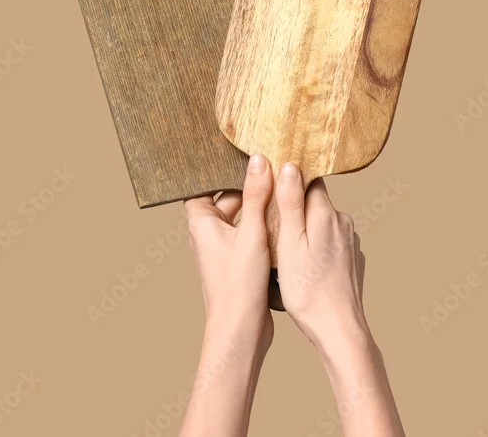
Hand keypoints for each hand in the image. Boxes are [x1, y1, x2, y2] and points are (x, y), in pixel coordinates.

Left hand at [184, 154, 274, 354]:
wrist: (240, 331)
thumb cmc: (238, 286)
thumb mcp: (251, 233)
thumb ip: (256, 196)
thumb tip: (259, 161)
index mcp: (201, 223)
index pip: (202, 184)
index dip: (218, 169)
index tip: (240, 154)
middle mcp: (208, 234)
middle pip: (226, 198)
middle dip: (248, 185)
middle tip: (273, 168)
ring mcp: (224, 248)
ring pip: (241, 216)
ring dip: (260, 206)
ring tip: (283, 189)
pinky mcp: (239, 261)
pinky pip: (250, 233)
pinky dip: (265, 225)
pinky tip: (286, 219)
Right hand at [274, 162, 405, 436]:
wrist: (338, 327)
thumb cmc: (307, 288)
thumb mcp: (289, 242)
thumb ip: (290, 202)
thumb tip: (289, 165)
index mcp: (325, 213)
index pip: (309, 180)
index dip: (290, 181)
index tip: (273, 189)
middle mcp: (343, 222)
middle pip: (315, 202)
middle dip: (296, 208)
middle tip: (273, 226)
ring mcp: (350, 242)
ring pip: (323, 224)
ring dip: (307, 230)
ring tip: (286, 250)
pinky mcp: (352, 260)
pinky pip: (331, 244)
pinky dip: (318, 248)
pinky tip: (305, 267)